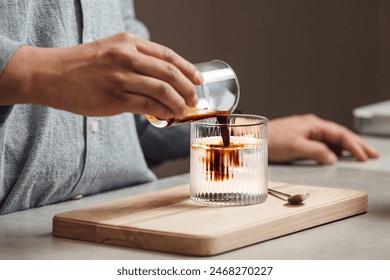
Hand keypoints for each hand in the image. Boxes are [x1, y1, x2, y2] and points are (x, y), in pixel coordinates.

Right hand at [0, 32, 202, 118]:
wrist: (50, 74)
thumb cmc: (81, 65)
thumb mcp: (110, 51)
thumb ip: (136, 60)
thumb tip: (161, 80)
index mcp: (128, 42)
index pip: (167, 55)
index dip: (187, 68)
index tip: (198, 79)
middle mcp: (126, 56)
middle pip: (170, 73)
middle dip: (187, 88)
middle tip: (194, 99)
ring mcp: (120, 77)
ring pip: (162, 90)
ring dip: (178, 102)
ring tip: (183, 110)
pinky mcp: (114, 98)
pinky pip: (148, 106)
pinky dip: (163, 112)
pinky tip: (167, 116)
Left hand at [268, 114, 378, 163]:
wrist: (252, 138)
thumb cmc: (271, 139)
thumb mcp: (295, 146)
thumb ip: (316, 151)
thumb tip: (333, 158)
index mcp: (313, 124)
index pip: (339, 134)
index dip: (354, 145)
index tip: (365, 156)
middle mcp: (312, 126)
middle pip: (339, 135)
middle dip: (356, 144)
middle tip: (372, 154)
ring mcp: (306, 132)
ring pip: (331, 139)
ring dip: (346, 148)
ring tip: (360, 156)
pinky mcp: (301, 139)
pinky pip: (322, 144)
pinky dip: (333, 150)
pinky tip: (337, 156)